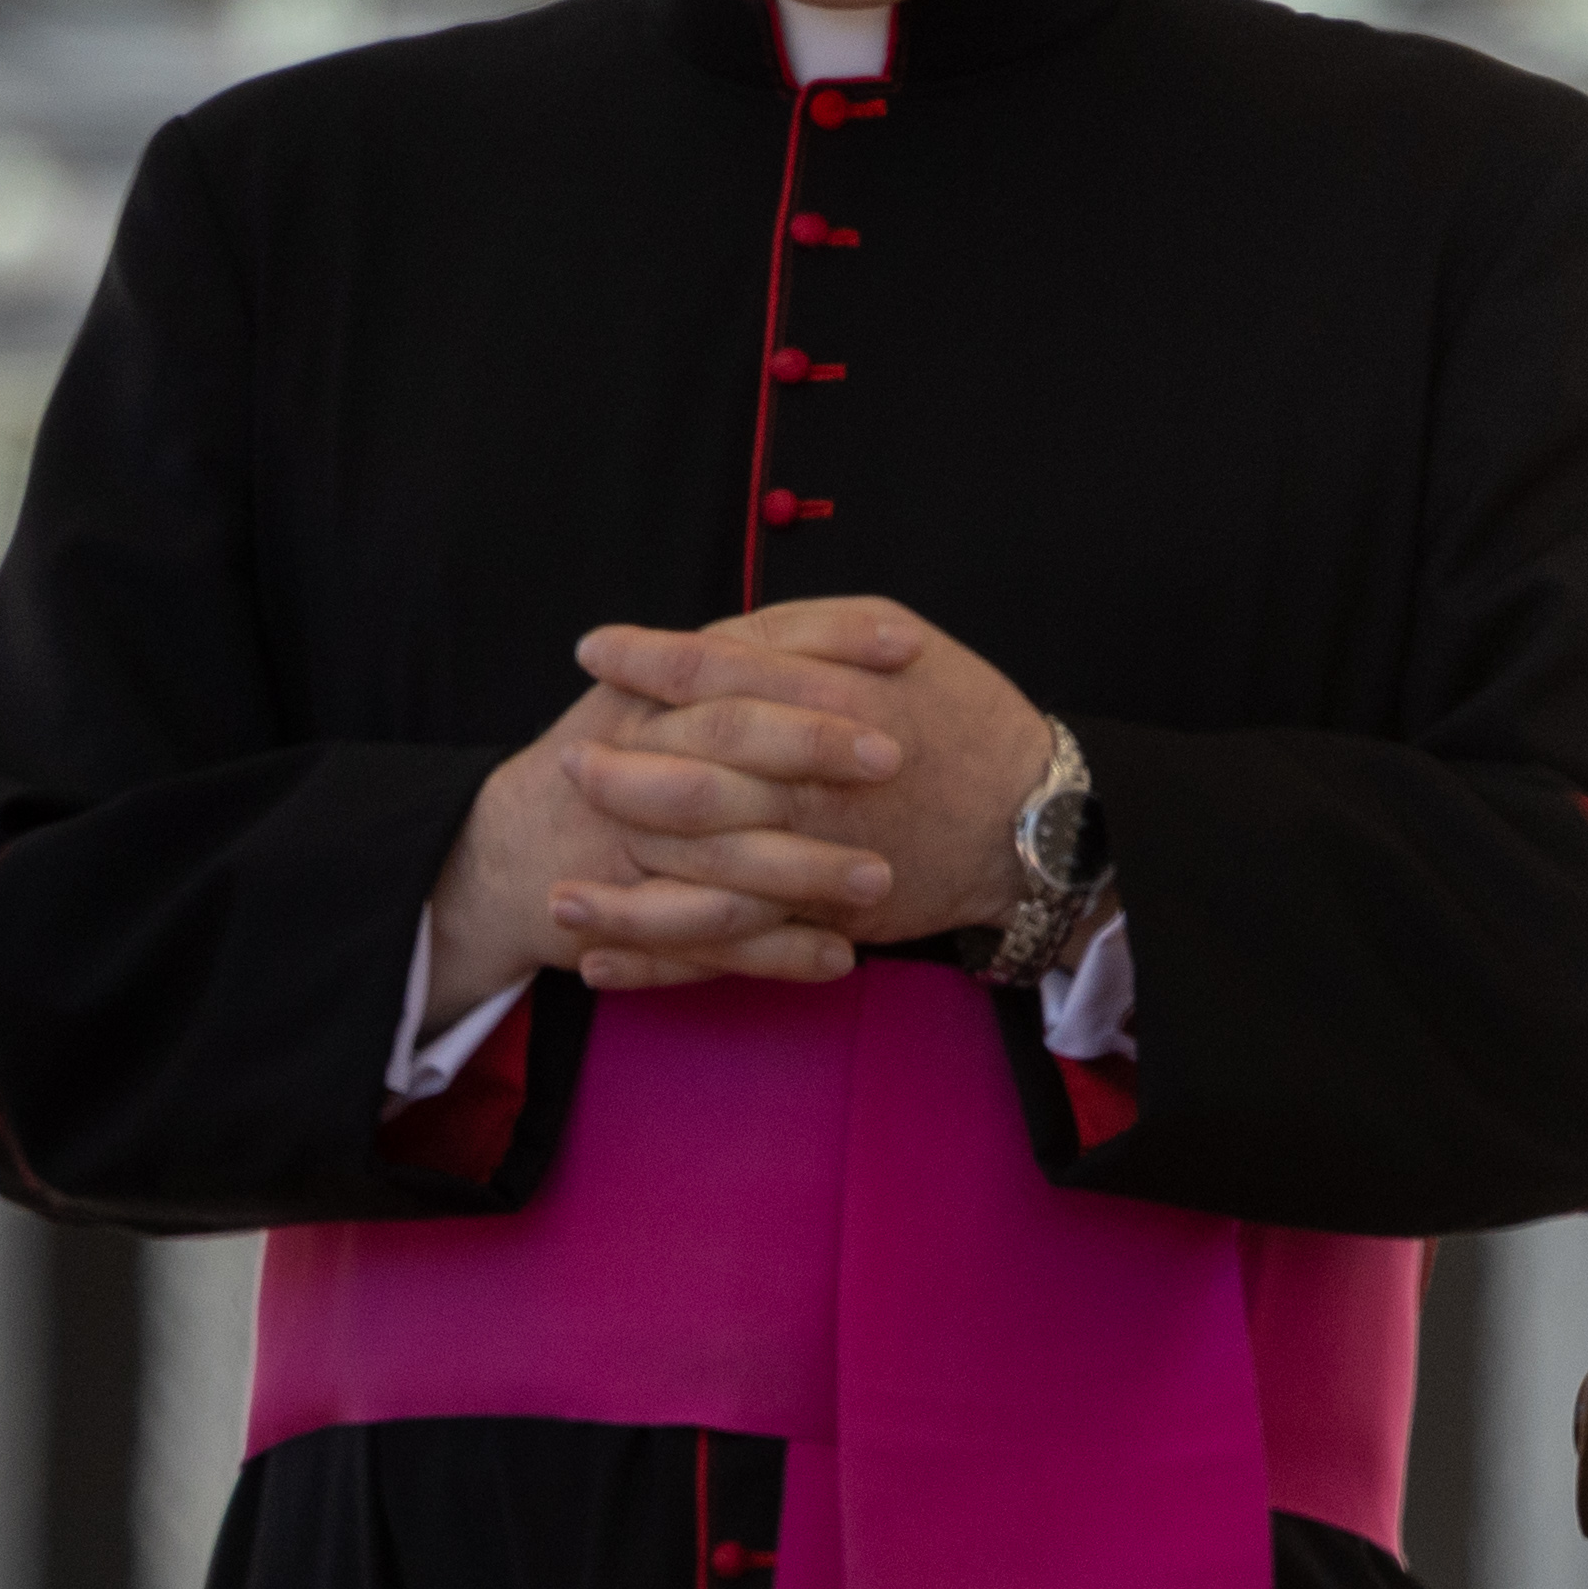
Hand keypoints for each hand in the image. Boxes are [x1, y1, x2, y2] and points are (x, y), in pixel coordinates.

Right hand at [421, 672, 896, 1009]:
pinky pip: (710, 943)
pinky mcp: (635, 921)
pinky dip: (777, 955)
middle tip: (896, 759)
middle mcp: (635, 762)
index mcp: (652, 698)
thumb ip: (746, 658)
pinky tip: (841, 958)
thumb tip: (880, 630)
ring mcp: (632, 848)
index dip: (827, 641)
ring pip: (725, 859)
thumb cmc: (610, 756)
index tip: (908, 645)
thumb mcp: (656, 692)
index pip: (742, 652)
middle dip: (812, 748)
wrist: (509, 853)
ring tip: (882, 881)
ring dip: (807, 871)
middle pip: (730, 741)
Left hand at [570, 597, 1063, 955]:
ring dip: (615, 892)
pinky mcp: (818, 919)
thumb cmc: (969, 719)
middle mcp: (805, 781)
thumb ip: (816, 629)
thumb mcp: (904, 636)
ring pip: (689, 879)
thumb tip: (736, 630)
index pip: (710, 672)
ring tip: (554, 894)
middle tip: (567, 765)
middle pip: (684, 779)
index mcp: (824, 700)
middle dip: (616, 774)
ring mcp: (809, 858)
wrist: (1033, 819)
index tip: (593, 650)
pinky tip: (601, 958)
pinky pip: (722, 949)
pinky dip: (657, 960)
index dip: (645, 660)